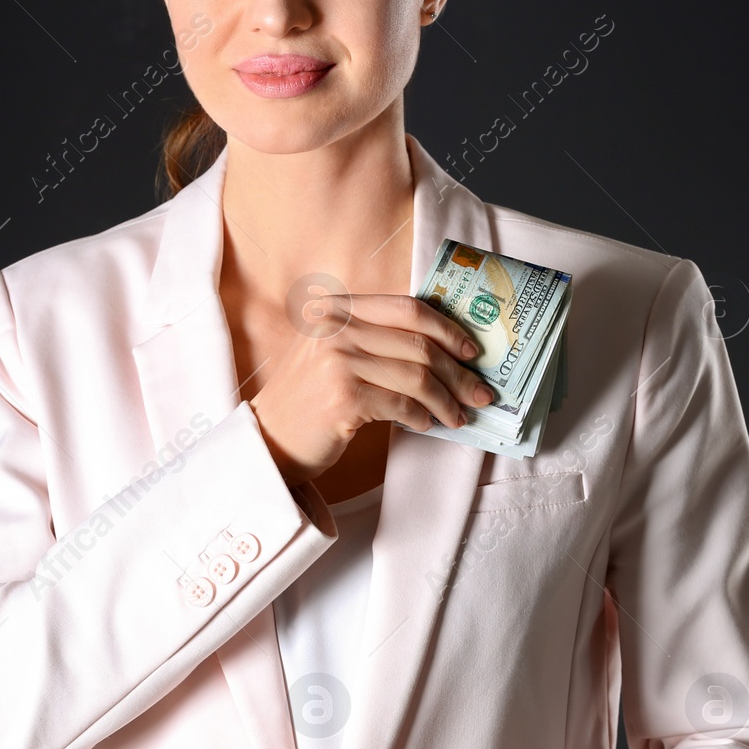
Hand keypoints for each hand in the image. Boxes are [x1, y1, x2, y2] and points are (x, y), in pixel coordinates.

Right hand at [248, 293, 496, 486]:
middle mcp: (336, 329)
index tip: (471, 352)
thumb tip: (444, 352)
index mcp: (337, 311)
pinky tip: (427, 425)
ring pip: (417, 376)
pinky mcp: (344, 397)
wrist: (268, 440)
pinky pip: (402, 405)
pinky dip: (422, 417)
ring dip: (446, 401)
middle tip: (480, 394)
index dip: (447, 329)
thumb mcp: (334, 356)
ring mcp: (338, 362)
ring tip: (458, 417)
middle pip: (419, 345)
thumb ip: (374, 341)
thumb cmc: (309, 401)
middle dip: (458, 373)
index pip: (407, 308)